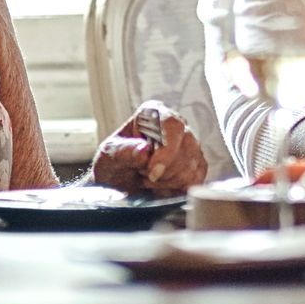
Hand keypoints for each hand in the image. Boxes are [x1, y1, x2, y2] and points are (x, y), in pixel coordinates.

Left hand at [91, 100, 207, 193]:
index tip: (152, 173)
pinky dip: (177, 189)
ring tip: (149, 180)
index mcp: (153, 113)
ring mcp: (189, 145)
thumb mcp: (108, 156)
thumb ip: (122, 151)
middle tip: (142, 175)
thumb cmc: (113, 163)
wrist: (118, 183)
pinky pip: (196, 180)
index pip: (172, 125)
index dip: (167, 151)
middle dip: (163, 172)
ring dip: (168, 182)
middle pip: (186, 148)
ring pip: (192, 167)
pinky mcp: (196, 164)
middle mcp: (175, 125)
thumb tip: (143, 150)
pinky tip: (160, 188)